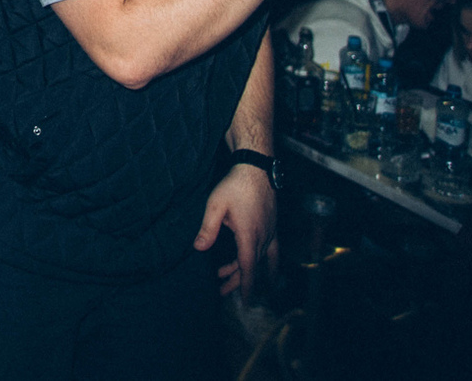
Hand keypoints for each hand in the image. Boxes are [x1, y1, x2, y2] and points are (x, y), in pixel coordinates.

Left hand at [195, 164, 278, 298]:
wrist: (257, 169)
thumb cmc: (235, 186)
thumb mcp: (216, 205)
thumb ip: (208, 228)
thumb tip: (199, 248)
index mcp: (249, 235)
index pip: (248, 268)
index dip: (246, 286)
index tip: (245, 302)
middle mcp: (264, 237)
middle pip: (253, 267)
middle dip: (239, 282)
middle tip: (223, 291)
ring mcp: (270, 232)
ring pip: (261, 259)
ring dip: (246, 271)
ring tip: (226, 277)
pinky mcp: (272, 226)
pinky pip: (271, 250)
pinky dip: (264, 261)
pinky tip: (254, 262)